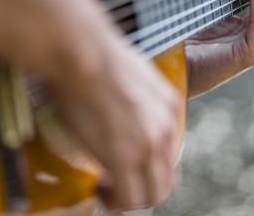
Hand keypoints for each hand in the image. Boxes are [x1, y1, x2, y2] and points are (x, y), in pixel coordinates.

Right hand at [49, 35, 181, 210]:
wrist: (84, 53)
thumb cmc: (94, 57)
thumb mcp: (128, 74)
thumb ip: (134, 98)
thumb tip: (119, 110)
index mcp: (168, 107)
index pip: (169, 152)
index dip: (147, 166)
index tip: (126, 164)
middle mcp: (165, 128)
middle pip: (166, 179)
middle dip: (142, 188)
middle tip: (116, 183)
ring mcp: (148, 144)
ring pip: (153, 195)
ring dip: (130, 198)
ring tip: (107, 188)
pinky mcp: (124, 157)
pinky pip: (129, 198)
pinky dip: (115, 201)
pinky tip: (100, 188)